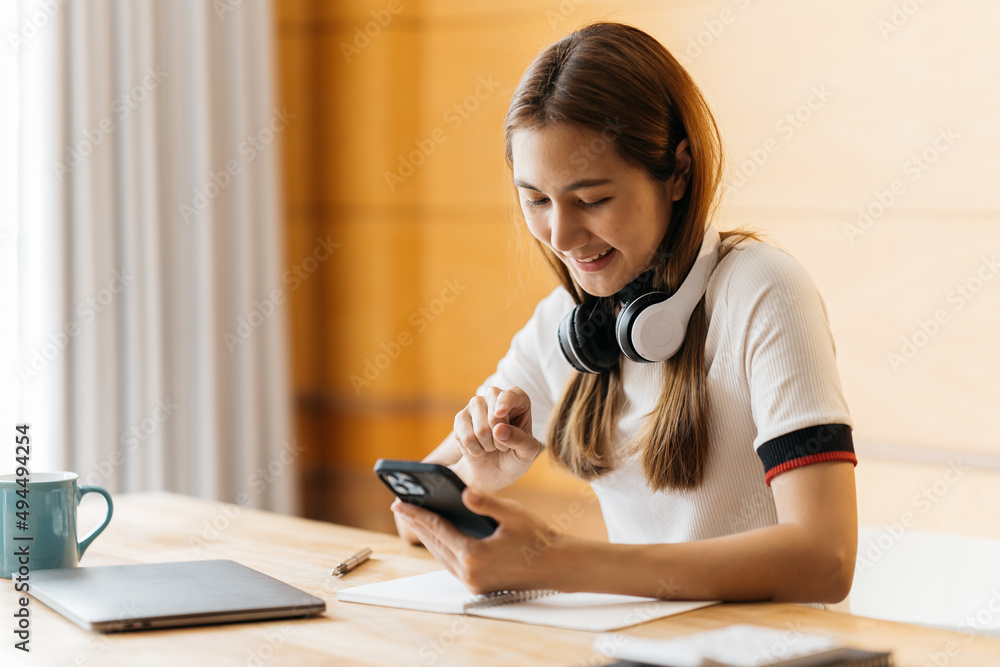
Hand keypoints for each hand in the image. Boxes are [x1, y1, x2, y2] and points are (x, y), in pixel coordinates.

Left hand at [391, 488, 568, 594]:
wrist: (558, 567)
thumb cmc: (538, 539)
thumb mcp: (512, 514)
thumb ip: (486, 502)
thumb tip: (463, 492)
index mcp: (474, 556)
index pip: (437, 530)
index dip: (416, 514)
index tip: (399, 502)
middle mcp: (470, 574)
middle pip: (434, 545)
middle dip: (417, 524)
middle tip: (401, 507)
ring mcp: (474, 583)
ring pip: (441, 557)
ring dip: (427, 538)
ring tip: (416, 519)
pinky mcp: (479, 586)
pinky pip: (452, 564)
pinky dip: (442, 548)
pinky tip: (439, 536)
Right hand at [450, 386, 540, 491]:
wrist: (495, 471)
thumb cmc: (515, 456)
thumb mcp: (528, 452)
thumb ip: (521, 440)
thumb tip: (498, 429)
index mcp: (517, 400)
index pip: (511, 394)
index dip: (505, 402)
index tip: (500, 413)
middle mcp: (495, 398)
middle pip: (492, 406)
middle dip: (498, 432)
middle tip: (503, 446)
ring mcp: (476, 406)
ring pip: (480, 426)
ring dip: (488, 444)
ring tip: (492, 447)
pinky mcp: (460, 418)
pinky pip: (465, 436)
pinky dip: (475, 449)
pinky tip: (479, 449)